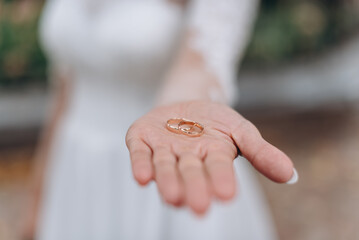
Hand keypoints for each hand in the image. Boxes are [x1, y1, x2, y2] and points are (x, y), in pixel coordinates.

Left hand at [126, 100, 293, 214]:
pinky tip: (142, 178)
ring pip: (164, 168)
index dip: (221, 180)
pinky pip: (139, 153)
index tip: (226, 196)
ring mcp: (162, 150)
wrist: (185, 102)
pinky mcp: (142, 140)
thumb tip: (290, 175)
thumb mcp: (241, 130)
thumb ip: (261, 152)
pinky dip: (140, 164)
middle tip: (199, 207)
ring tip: (173, 197)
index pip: (218, 169)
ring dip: (167, 182)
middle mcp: (186, 158)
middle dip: (194, 188)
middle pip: (190, 173)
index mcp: (212, 157)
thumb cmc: (214, 121)